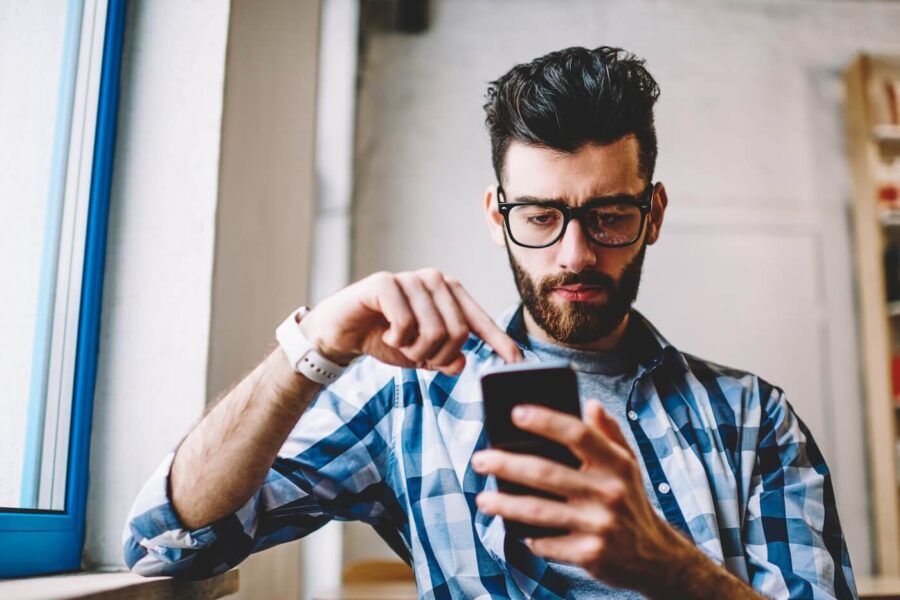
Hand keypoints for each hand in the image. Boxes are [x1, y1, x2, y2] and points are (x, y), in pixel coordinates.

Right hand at [297, 269, 522, 375]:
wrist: (342, 331)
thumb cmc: (385, 337)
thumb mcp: (421, 355)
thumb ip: (446, 359)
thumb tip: (461, 364)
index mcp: (449, 295)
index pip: (480, 320)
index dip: (499, 342)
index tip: (517, 363)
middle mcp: (435, 281)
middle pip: (458, 332)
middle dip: (438, 356)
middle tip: (418, 356)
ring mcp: (411, 278)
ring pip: (434, 330)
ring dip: (415, 349)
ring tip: (399, 343)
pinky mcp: (386, 282)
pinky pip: (406, 322)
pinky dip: (397, 338)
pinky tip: (386, 333)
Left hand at [471, 400, 715, 596]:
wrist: (654, 557)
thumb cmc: (631, 501)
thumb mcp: (628, 465)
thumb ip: (608, 433)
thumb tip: (590, 404)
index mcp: (617, 464)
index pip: (578, 434)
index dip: (546, 420)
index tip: (516, 413)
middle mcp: (609, 492)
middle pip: (546, 472)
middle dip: (506, 464)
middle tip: (479, 459)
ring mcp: (599, 525)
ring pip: (538, 511)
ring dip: (504, 504)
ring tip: (483, 498)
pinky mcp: (589, 554)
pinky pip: (547, 543)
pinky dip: (528, 537)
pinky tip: (515, 530)